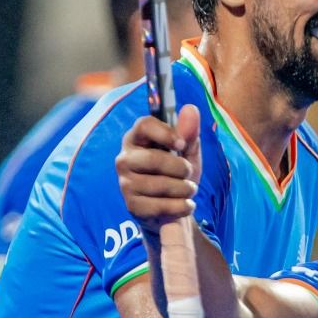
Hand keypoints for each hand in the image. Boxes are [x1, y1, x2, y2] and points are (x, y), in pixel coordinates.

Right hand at [118, 103, 200, 222]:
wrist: (172, 209)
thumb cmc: (177, 174)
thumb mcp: (187, 152)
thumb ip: (189, 132)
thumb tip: (191, 109)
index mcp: (137, 139)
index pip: (144, 125)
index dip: (166, 133)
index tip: (182, 144)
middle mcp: (125, 159)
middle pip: (154, 159)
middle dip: (180, 168)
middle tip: (189, 173)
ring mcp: (125, 183)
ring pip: (160, 185)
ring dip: (184, 189)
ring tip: (188, 190)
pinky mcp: (131, 205)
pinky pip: (160, 206)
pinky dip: (180, 207)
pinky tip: (184, 205)